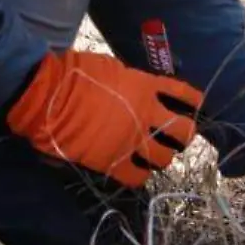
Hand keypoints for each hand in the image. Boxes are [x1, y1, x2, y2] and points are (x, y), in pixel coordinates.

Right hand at [5, 49, 203, 187]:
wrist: (50, 95)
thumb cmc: (74, 73)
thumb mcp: (109, 67)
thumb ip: (128, 80)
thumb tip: (132, 87)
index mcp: (145, 88)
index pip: (182, 94)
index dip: (193, 101)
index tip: (194, 106)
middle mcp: (146, 115)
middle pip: (183, 132)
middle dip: (184, 135)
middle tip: (175, 137)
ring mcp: (132, 140)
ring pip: (165, 158)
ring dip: (163, 157)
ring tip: (156, 156)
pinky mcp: (114, 161)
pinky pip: (138, 177)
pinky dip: (139, 175)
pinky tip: (136, 171)